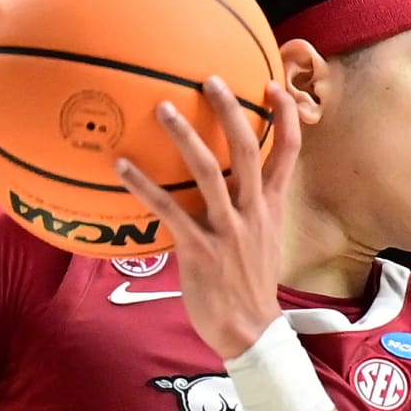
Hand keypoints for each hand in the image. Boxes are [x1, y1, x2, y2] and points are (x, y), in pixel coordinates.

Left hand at [116, 78, 301, 362]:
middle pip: (246, 149)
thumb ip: (249, 208)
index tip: (272, 84)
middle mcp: (252, 212)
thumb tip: (225, 183)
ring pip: (208, 172)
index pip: (288, 152)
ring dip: (184, 137)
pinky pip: (168, 210)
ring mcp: (227, 231)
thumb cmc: (249, 285)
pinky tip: (121, 166)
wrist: (251, 331)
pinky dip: (144, 186)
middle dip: (230, 110)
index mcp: (270, 207)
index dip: (285, 115)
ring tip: (162, 108)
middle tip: (209, 79)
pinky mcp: (199, 250)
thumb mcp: (262, 241)